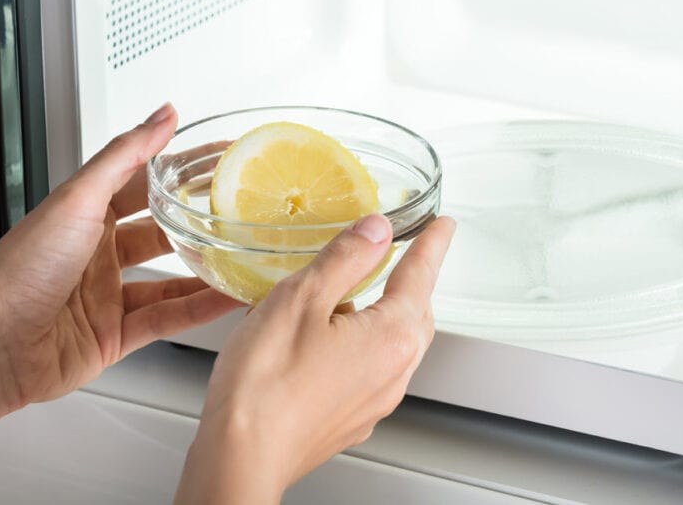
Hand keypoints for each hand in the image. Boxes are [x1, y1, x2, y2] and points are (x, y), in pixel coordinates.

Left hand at [0, 103, 241, 440]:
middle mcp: (95, 253)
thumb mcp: (77, 199)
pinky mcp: (114, 336)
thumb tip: (160, 115)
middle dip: (198, 221)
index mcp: (82, 215)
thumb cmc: (18, 269)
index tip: (218, 157)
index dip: (181, 169)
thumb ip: (125, 156)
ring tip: (242, 257)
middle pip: (160, 231)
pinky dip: (200, 309)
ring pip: (170, 278)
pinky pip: (167, 317)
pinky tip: (226, 299)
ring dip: (205, 269)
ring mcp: (106, 296)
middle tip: (240, 209)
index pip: (142, 182)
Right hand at [176, 213, 455, 503]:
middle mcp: (393, 372)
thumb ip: (345, 258)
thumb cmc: (266, 384)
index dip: (432, 244)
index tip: (442, 226)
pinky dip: (360, 344)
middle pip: (415, 313)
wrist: (240, 457)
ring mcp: (374, 401)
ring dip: (384, 314)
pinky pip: (370, 370)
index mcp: (391, 336)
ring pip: (393, 344)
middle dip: (413, 281)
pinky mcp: (350, 419)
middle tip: (407, 254)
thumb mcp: (302, 297)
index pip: (421, 275)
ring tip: (353, 293)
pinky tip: (326, 339)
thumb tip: (376, 229)